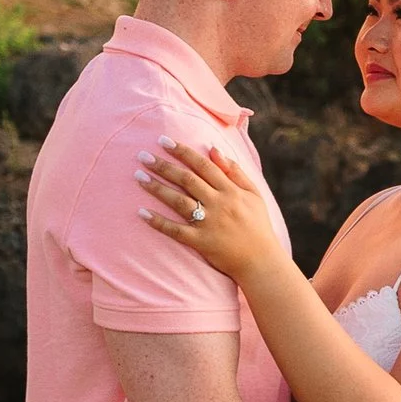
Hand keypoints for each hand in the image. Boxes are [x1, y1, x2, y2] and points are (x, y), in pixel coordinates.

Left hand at [137, 138, 280, 286]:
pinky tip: (141, 213)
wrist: (261, 261)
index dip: (182, 151)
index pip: (203, 165)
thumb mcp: (253, 194)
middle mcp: (219, 204)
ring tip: (138, 176)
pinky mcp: (201, 242)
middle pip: (186, 179)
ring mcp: (209, 223)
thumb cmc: (257, 225)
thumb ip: (235, 171)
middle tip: (142, 155)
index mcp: (231, 190)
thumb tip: (214, 149)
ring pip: (178, 201)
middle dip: (164, 165)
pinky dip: (158, 222)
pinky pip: (176, 230)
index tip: (164, 140)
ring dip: (157, 188)